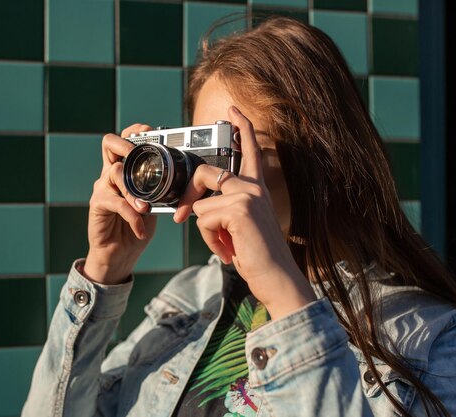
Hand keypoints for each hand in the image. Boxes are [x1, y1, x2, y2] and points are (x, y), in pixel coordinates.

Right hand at [83, 124, 157, 284]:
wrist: (119, 254)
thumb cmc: (136, 226)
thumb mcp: (153, 205)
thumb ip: (159, 191)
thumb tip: (183, 181)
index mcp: (124, 171)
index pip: (122, 141)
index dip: (133, 132)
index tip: (149, 132)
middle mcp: (109, 175)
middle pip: (109, 145)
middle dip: (127, 146)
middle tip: (140, 159)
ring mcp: (102, 188)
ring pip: (115, 173)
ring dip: (134, 190)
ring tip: (146, 207)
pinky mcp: (97, 205)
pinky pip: (116, 203)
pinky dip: (132, 216)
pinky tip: (141, 228)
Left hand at [173, 107, 315, 319]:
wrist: (277, 279)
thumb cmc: (258, 256)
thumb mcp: (239, 227)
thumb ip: (224, 208)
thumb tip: (195, 206)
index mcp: (256, 189)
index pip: (250, 150)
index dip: (241, 127)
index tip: (232, 110)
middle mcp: (254, 187)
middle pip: (206, 173)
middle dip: (188, 196)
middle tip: (178, 218)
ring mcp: (248, 195)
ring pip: (200, 204)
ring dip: (206, 231)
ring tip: (226, 246)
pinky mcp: (240, 209)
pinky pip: (203, 219)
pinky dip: (210, 240)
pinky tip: (228, 251)